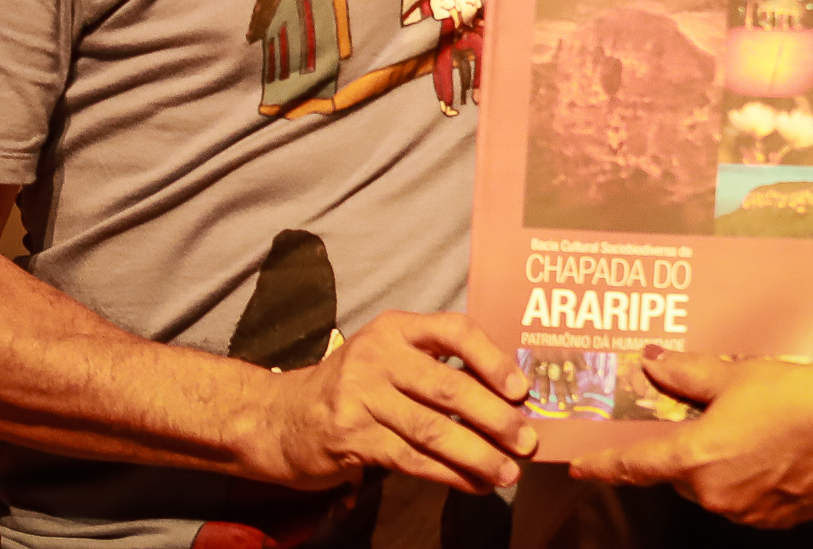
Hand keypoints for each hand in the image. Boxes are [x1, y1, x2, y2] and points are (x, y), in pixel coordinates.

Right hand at [255, 310, 536, 494]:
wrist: (284, 416)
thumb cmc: (357, 385)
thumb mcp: (390, 357)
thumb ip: (437, 366)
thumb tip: (508, 396)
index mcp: (396, 328)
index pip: (454, 331)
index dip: (492, 359)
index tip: (522, 389)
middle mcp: (378, 357)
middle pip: (448, 388)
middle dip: (495, 418)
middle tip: (527, 441)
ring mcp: (361, 397)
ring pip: (432, 430)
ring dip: (477, 454)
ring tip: (509, 472)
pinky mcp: (351, 438)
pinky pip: (411, 459)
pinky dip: (449, 474)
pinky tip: (474, 483)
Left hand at [569, 352, 812, 528]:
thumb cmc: (792, 394)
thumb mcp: (731, 376)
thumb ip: (685, 374)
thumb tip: (653, 364)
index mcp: (695, 458)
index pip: (636, 466)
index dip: (604, 466)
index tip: (580, 466)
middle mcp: (714, 494)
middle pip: (680, 476)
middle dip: (686, 451)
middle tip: (706, 420)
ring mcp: (747, 513)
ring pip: (714, 489)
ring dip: (719, 466)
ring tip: (750, 430)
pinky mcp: (778, 520)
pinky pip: (748, 501)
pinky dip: (750, 480)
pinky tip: (772, 452)